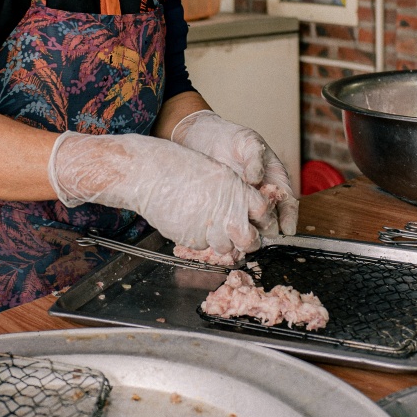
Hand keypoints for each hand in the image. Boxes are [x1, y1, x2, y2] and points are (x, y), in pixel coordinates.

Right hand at [47, 131, 271, 257]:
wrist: (150, 173)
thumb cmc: (181, 168)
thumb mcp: (216, 174)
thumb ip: (235, 194)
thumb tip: (247, 214)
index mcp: (237, 190)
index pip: (264, 213)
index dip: (267, 222)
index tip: (265, 226)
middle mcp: (227, 211)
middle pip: (251, 240)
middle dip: (251, 242)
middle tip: (245, 240)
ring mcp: (209, 228)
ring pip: (227, 248)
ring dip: (225, 245)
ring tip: (213, 231)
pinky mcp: (192, 240)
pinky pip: (203, 247)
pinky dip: (201, 241)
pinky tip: (192, 226)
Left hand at [170, 110, 299, 235]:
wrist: (201, 137)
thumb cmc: (230, 137)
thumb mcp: (247, 142)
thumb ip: (255, 159)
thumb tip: (256, 180)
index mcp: (274, 181)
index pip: (288, 204)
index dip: (289, 218)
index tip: (286, 229)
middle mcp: (260, 197)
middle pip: (270, 220)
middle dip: (267, 230)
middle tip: (260, 235)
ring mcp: (241, 205)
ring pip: (249, 226)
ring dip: (247, 235)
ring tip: (240, 241)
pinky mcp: (223, 209)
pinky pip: (228, 224)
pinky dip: (226, 233)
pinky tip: (221, 237)